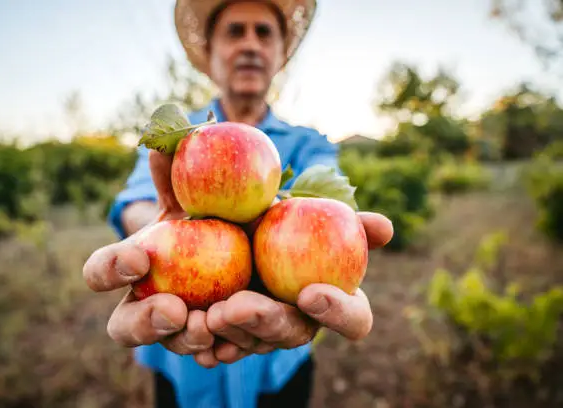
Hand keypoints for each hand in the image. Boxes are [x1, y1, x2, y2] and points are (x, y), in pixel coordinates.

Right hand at [82, 150, 214, 356]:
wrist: (249, 243)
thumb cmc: (211, 217)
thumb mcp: (197, 196)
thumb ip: (175, 176)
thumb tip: (160, 142)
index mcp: (131, 268)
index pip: (101, 273)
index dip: (111, 270)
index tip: (140, 258)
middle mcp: (145, 304)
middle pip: (124, 327)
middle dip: (144, 323)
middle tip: (173, 309)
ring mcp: (178, 328)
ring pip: (171, 345)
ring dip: (187, 338)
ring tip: (211, 322)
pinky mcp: (211, 341)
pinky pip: (209, 355)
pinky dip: (219, 351)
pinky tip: (232, 344)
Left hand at [198, 211, 392, 367]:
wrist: (230, 225)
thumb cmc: (280, 221)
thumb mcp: (304, 210)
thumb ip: (345, 220)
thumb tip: (386, 227)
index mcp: (332, 299)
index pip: (353, 319)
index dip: (338, 313)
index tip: (309, 292)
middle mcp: (300, 322)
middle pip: (292, 335)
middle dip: (265, 322)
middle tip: (237, 306)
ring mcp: (265, 334)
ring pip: (254, 345)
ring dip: (233, 333)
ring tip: (209, 314)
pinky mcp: (232, 337)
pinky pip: (223, 351)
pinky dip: (209, 347)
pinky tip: (198, 339)